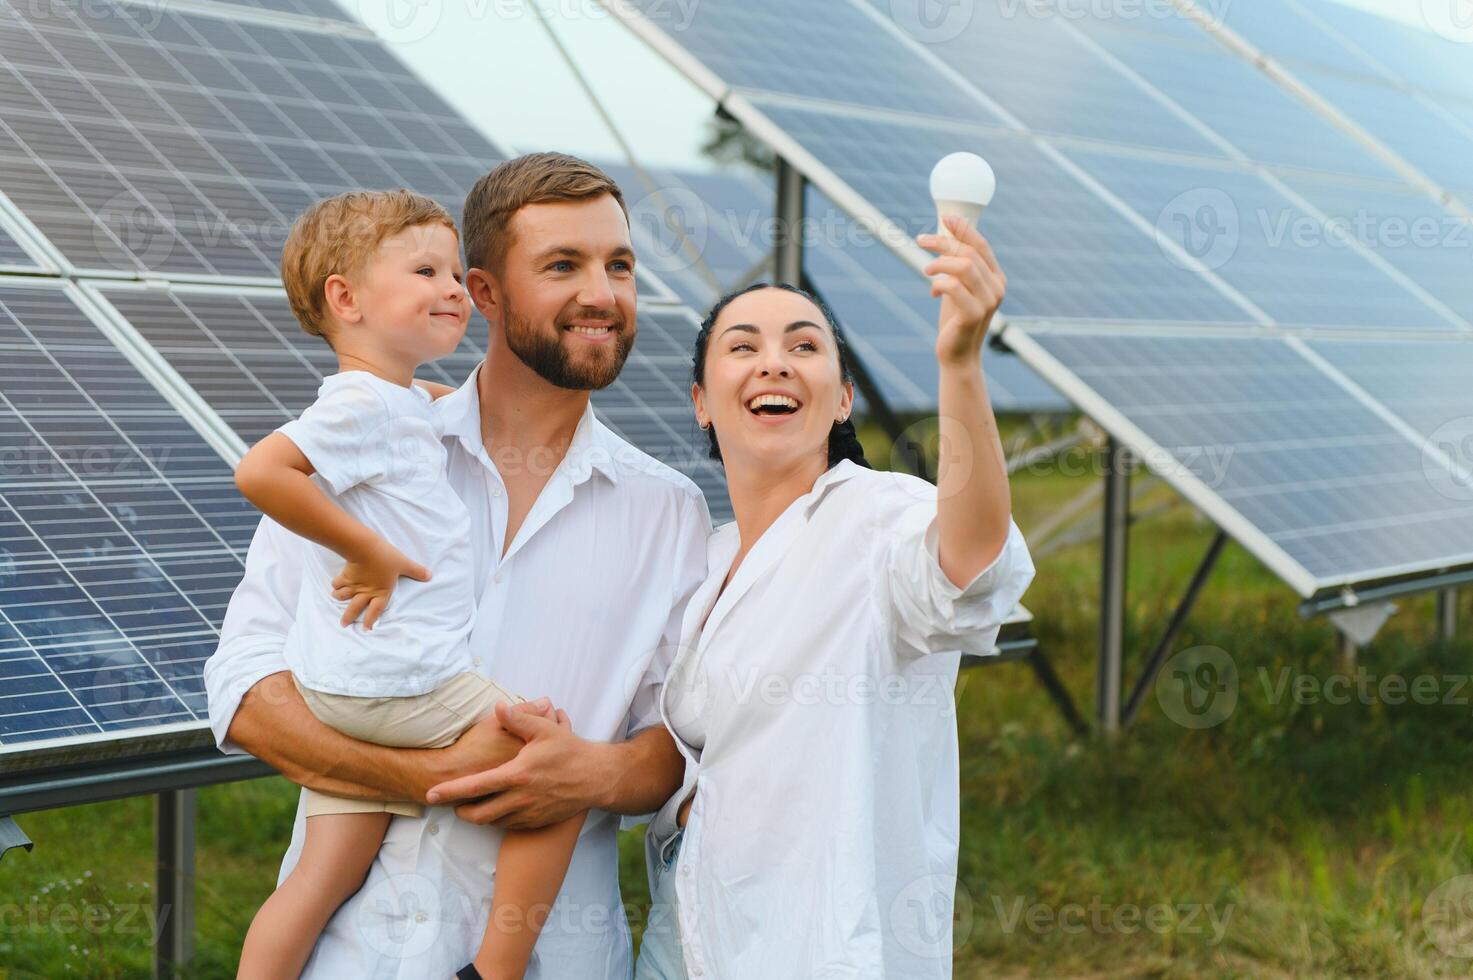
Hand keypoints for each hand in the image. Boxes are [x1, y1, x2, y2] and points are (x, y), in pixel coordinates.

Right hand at [329, 535, 430, 629]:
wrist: (365, 549)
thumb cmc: (386, 558)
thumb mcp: (404, 564)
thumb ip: (416, 571)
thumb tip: (430, 576)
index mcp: (381, 592)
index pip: (376, 610)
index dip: (371, 620)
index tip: (366, 628)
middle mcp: (366, 591)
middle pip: (355, 608)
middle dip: (349, 617)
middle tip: (343, 624)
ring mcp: (353, 585)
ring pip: (343, 596)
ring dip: (339, 598)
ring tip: (336, 598)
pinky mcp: (345, 576)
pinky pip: (337, 583)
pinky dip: (335, 584)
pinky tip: (334, 584)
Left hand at [426, 701, 593, 828]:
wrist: (597, 779)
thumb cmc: (570, 752)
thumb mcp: (545, 729)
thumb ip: (518, 718)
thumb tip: (497, 707)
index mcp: (516, 775)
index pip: (475, 786)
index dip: (450, 792)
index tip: (431, 794)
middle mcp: (519, 799)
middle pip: (478, 814)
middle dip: (461, 811)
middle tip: (454, 803)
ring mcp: (529, 814)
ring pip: (493, 822)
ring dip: (480, 816)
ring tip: (474, 806)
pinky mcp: (538, 822)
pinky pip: (510, 825)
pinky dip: (499, 819)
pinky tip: (500, 809)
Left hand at [917, 215, 1006, 367]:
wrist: (957, 354)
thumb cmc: (955, 319)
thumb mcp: (957, 287)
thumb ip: (955, 267)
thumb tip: (943, 237)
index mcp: (996, 278)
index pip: (982, 245)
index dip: (964, 228)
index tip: (945, 217)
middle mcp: (997, 287)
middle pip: (969, 252)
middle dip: (942, 242)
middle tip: (921, 240)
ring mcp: (988, 301)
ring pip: (964, 265)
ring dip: (939, 263)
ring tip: (926, 270)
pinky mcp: (974, 314)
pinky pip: (954, 286)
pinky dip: (939, 283)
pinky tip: (933, 292)